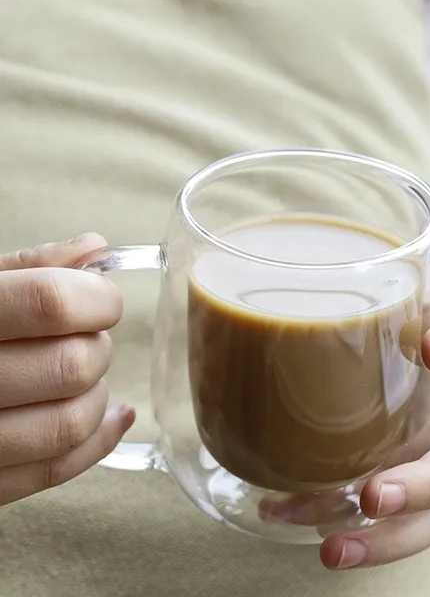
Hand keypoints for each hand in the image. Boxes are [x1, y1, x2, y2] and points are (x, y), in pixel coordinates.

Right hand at [0, 234, 133, 505]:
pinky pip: (57, 467)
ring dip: (96, 393)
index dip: (97, 297)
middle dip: (97, 346)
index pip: (51, 303)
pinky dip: (100, 438)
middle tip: (85, 338)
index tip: (102, 298)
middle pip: (71, 365)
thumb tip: (94, 250)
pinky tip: (112, 415)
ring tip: (81, 376)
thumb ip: (28, 269)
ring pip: (71, 422)